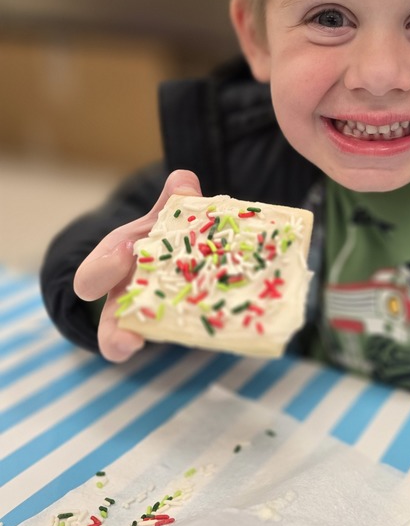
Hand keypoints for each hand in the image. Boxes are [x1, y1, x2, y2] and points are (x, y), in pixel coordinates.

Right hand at [73, 169, 201, 362]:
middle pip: (105, 324)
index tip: (125, 254)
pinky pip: (170, 339)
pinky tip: (201, 334)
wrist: (177, 252)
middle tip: (126, 334)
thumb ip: (174, 200)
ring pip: (124, 340)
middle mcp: (121, 298)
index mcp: (113, 268)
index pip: (92, 276)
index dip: (103, 268)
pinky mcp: (172, 330)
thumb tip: (184, 180)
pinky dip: (181, 337)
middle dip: (111, 329)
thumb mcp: (163, 217)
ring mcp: (144, 319)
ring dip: (125, 343)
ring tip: (135, 345)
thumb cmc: (161, 234)